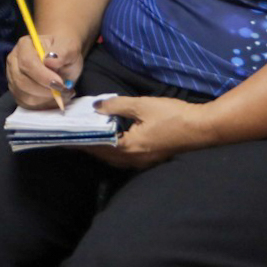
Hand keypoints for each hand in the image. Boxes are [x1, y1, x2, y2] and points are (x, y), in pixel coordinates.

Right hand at [6, 34, 82, 109]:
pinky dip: (42, 105)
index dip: (43, 76)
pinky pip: (25, 103)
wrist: (60, 60)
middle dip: (44, 91)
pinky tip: (53, 98)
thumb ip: (62, 53)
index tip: (61, 83)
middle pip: (22, 81)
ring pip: (23, 95)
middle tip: (63, 91)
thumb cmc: (63, 54)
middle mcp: (13, 61)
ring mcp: (12, 77)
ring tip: (61, 94)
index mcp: (25, 46)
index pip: (27, 63)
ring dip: (45, 99)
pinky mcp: (16, 90)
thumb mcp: (69, 48)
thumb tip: (50, 61)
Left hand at [82, 95, 212, 169]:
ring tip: (85, 136)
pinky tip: (109, 138)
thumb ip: (116, 105)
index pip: (97, 146)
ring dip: (99, 148)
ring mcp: (142, 161)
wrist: (201, 127)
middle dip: (87, 145)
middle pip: (103, 155)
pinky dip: (112, 148)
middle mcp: (133, 160)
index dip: (80, 140)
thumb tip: (96, 107)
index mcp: (129, 148)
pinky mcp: (149, 158)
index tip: (64, 136)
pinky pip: (124, 156)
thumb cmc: (172, 115)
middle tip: (71, 135)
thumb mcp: (141, 105)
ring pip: (113, 157)